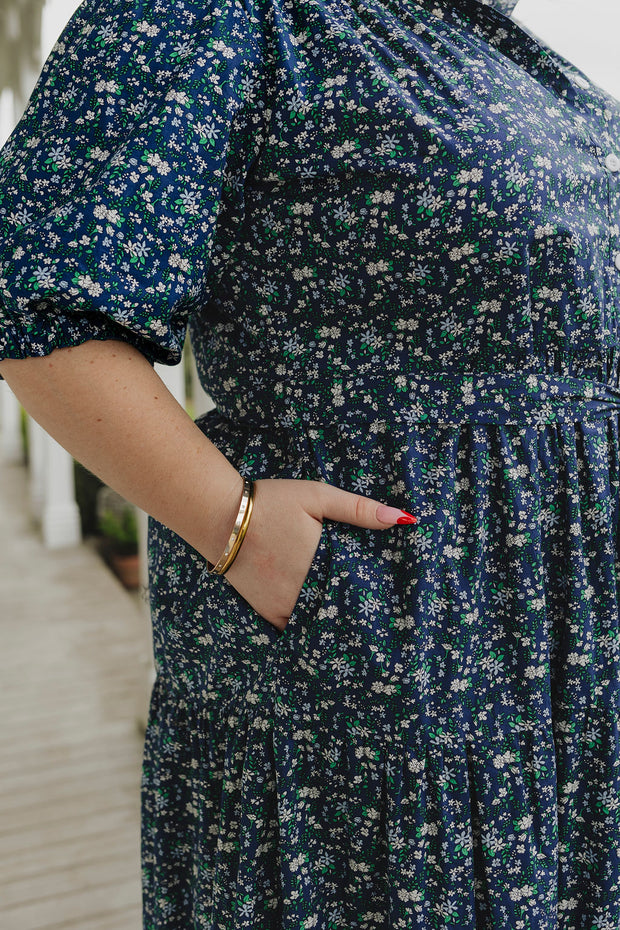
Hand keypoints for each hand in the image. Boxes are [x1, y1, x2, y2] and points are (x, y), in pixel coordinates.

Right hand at [221, 477, 416, 630]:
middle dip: (360, 613)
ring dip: (335, 621)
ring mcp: (284, 606)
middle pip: (343, 611)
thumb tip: (403, 518)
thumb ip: (359, 509)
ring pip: (320, 624)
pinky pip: (295, 629)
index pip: (361, 590)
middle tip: (381, 620)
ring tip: (357, 626)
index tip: (394, 602)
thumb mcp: (318, 496)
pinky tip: (322, 624)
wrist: (219, 516)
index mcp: (323, 564)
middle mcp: (305, 591)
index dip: (378, 597)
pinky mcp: (267, 612)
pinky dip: (309, 627)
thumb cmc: (271, 502)